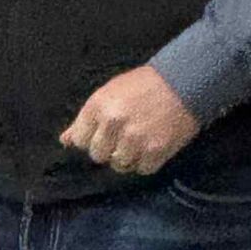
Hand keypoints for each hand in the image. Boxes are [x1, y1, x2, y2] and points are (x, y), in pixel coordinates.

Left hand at [60, 65, 200, 174]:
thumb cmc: (145, 83)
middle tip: (124, 135)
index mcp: (99, 105)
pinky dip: (147, 160)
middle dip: (109, 148)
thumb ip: (88, 117)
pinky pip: (141, 169)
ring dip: (128, 156)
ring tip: (140, 139)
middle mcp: (113, 123)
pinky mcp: (154, 152)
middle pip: (98, 155)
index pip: (80, 139)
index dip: (91, 138)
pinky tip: (153, 143)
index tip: (103, 132)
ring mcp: (134, 139)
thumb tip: (65, 140)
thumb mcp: (112, 91)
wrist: (186, 80)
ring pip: (119, 165)